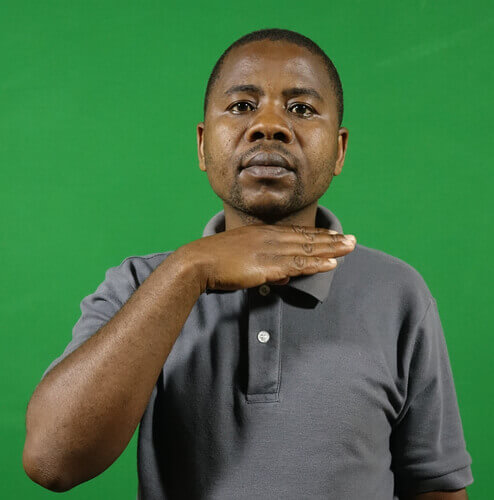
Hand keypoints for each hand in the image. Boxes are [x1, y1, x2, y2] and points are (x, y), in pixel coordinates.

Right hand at [178, 224, 356, 292]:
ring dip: (331, 249)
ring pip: (307, 249)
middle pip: (307, 238)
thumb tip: (283, 275)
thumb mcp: (242, 257)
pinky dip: (316, 264)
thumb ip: (264, 265)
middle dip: (331, 239)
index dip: (317, 234)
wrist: (197, 262)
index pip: (296, 232)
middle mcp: (270, 237)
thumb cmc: (214, 261)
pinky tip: (332, 264)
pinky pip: (298, 265)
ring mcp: (270, 250)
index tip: (334, 235)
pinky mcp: (268, 265)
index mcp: (263, 233)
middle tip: (351, 239)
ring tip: (350, 247)